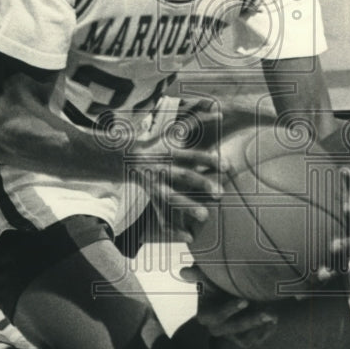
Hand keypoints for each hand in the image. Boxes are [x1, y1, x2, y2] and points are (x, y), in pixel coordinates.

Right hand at [132, 101, 227, 242]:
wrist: (123, 155)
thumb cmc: (156, 141)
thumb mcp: (173, 129)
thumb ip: (197, 120)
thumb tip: (220, 111)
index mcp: (169, 151)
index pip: (191, 155)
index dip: (208, 159)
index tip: (226, 166)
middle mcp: (162, 167)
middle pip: (183, 176)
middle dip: (201, 184)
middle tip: (221, 194)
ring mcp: (154, 183)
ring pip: (171, 197)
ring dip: (187, 208)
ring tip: (206, 217)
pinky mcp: (151, 197)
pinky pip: (161, 213)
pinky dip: (173, 227)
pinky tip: (188, 237)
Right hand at [180, 265, 278, 346]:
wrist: (233, 287)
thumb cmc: (217, 280)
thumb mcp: (209, 275)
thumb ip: (199, 274)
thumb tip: (184, 271)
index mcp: (205, 315)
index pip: (215, 317)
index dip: (228, 311)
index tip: (244, 300)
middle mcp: (217, 328)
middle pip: (232, 329)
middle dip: (250, 321)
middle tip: (267, 312)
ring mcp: (231, 335)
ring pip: (245, 340)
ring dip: (259, 329)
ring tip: (273, 316)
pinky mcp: (244, 337)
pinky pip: (255, 341)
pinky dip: (266, 332)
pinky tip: (274, 320)